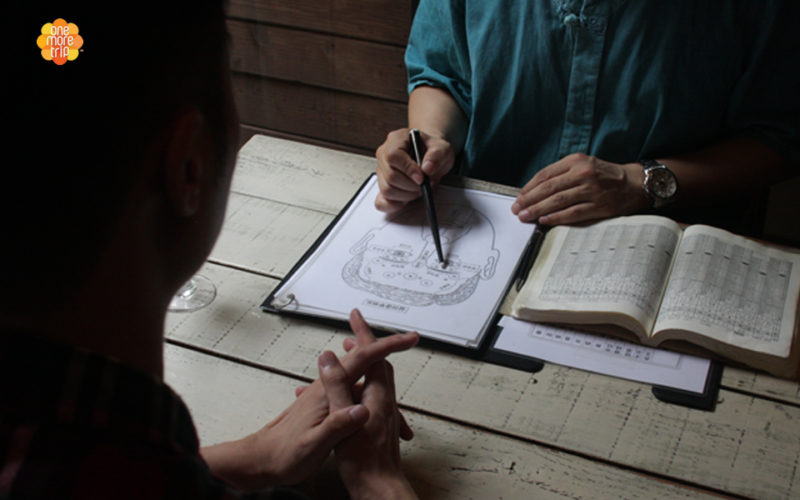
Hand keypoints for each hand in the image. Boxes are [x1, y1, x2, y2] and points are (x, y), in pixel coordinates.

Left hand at [201, 318, 418, 489]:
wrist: (259, 462)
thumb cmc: (283, 454)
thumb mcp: (314, 443)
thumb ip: (337, 425)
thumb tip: (362, 410)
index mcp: (329, 393)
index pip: (363, 359)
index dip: (388, 347)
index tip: (409, 340)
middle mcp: (326, 388)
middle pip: (361, 358)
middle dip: (384, 348)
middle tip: (406, 340)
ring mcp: (324, 396)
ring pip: (357, 375)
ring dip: (376, 368)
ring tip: (392, 369)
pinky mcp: (322, 407)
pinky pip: (350, 390)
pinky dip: (365, 389)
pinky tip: (369, 403)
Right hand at [320, 310, 417, 499]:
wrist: (379, 491)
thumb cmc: (363, 463)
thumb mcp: (340, 422)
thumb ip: (336, 388)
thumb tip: (330, 358)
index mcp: (377, 395)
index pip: (372, 354)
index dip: (363, 332)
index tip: (356, 315)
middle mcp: (384, 402)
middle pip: (377, 364)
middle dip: (364, 347)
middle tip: (351, 334)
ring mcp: (383, 414)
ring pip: (372, 381)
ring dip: (359, 368)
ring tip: (342, 363)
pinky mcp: (377, 427)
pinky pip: (366, 397)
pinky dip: (354, 389)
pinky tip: (340, 401)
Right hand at [375, 127, 455, 213]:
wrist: (430, 158)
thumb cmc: (432, 151)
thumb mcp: (442, 148)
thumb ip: (436, 155)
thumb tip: (427, 168)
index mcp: (396, 140)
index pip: (393, 156)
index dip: (407, 169)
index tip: (421, 178)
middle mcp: (384, 155)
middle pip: (390, 175)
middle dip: (410, 185)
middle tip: (424, 184)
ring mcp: (381, 172)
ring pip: (387, 190)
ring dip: (406, 195)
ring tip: (418, 189)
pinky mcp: (383, 187)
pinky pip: (381, 201)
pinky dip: (393, 205)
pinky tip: (405, 201)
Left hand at [511, 153, 650, 224]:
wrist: (634, 184)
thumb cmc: (604, 176)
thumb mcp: (583, 165)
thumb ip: (561, 174)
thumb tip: (535, 191)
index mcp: (576, 160)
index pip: (545, 175)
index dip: (529, 187)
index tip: (519, 197)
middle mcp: (583, 173)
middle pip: (548, 188)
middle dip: (529, 200)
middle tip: (516, 209)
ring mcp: (591, 190)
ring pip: (558, 201)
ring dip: (538, 210)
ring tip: (525, 216)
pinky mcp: (598, 206)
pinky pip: (572, 213)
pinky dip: (556, 218)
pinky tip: (544, 221)